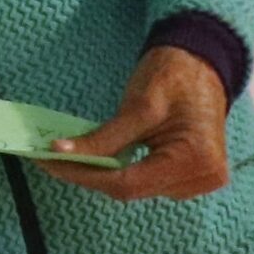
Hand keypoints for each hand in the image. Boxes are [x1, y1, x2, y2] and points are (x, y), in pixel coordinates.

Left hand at [38, 47, 230, 200]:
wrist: (201, 65)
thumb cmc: (174, 77)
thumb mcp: (137, 105)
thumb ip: (103, 137)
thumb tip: (60, 152)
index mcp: (195, 160)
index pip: (127, 183)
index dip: (84, 176)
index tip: (49, 162)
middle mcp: (203, 178)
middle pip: (131, 189)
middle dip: (89, 174)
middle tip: (51, 158)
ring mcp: (200, 181)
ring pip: (137, 188)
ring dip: (103, 175)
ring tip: (70, 157)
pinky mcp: (192, 176)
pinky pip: (148, 181)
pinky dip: (122, 171)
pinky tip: (100, 158)